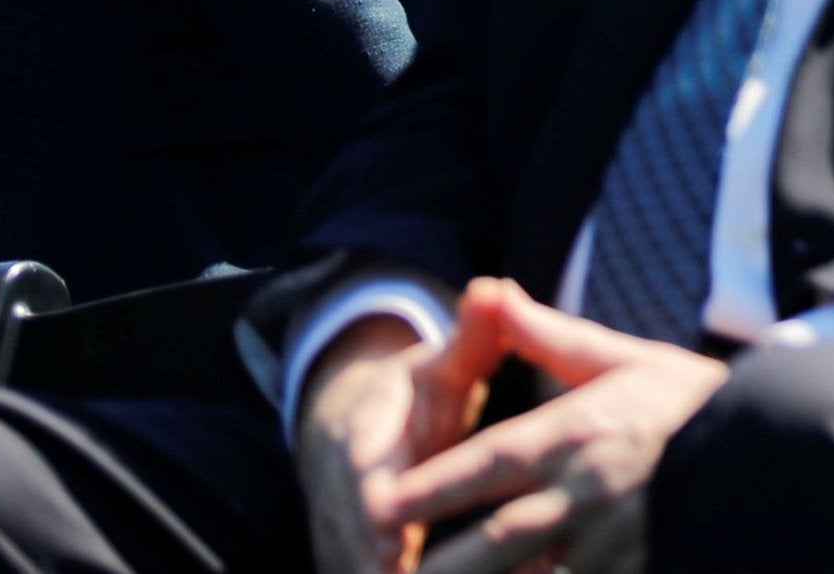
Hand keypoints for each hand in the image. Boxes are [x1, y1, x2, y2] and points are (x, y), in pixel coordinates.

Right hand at [298, 305, 504, 573]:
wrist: (354, 420)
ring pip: (348, 562)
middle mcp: (340, 486)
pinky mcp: (345, 556)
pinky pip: (356, 571)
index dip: (375, 506)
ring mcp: (338, 527)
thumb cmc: (418, 394)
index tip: (391, 532)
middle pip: (351, 535)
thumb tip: (495, 288)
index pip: (361, 472)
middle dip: (376, 559)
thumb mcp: (444, 362)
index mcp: (364, 432)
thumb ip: (473, 336)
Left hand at [383, 279, 728, 573]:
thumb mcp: (617, 358)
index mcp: (577, 434)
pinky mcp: (636, 571)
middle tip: (389, 569)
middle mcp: (588, 494)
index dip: (434, 485)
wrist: (774, 450)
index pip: (491, 463)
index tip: (384, 501)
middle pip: (500, 540)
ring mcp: (612, 545)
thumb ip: (547, 335)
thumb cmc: (687, 401)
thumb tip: (492, 291)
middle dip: (444, 564)